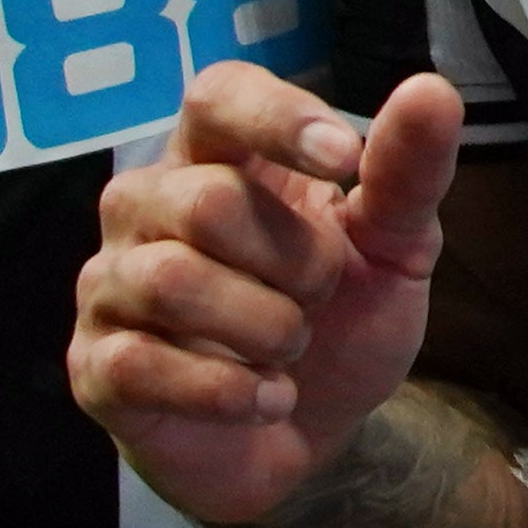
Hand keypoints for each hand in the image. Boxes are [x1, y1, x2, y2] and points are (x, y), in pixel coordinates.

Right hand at [71, 68, 462, 527]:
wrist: (314, 437)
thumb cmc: (342, 321)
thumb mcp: (396, 250)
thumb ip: (408, 174)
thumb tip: (431, 91)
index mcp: (218, 154)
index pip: (218, 96)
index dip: (277, 118)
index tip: (345, 161)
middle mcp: (149, 204)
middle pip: (208, 200)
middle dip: (295, 263)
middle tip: (318, 300)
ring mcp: (112, 283)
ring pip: (173, 281)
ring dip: (265, 328)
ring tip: (289, 352)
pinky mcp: (97, 367)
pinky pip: (142, 365)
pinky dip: (229, 391)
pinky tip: (267, 398)